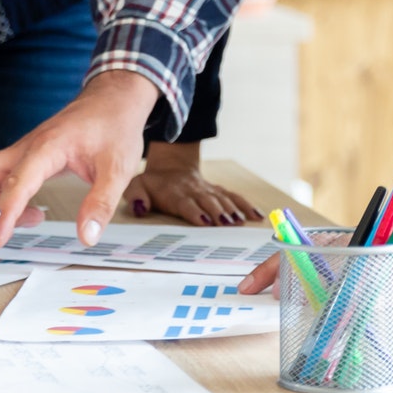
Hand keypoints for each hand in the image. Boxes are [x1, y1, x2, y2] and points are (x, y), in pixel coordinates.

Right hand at [0, 70, 158, 249]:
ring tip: (30, 219)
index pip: (16, 183)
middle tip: (6, 230)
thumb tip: (87, 235)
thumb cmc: (115, 125)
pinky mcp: (31, 152)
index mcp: (48, 146)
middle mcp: (30, 145)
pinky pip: (5, 174)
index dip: (5, 214)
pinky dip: (8, 195)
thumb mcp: (117, 169)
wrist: (115, 98)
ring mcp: (27, 148)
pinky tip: (31, 208)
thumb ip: (101, 204)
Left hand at [126, 141, 259, 225]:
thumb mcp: (137, 186)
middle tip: (227, 224)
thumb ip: (136, 196)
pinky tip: (257, 216)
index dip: (195, 212)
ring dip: (233, 210)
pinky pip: (234, 196)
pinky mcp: (218, 191)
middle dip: (217, 212)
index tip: (205, 221)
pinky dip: (246, 205)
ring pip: (223, 199)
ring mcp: (208, 190)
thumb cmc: (153, 184)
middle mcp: (194, 191)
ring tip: (241, 222)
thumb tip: (139, 208)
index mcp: (175, 193)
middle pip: (208, 202)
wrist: (171, 168)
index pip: (186, 203)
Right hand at [236, 213, 392, 301]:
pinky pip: (352, 283)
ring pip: (328, 271)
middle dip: (280, 277)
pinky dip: (332, 295)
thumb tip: (358, 308)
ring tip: (280, 305)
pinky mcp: (392, 271)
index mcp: (366, 246)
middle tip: (255, 297)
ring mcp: (377, 259)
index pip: (309, 253)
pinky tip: (327, 308)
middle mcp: (366, 249)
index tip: (253, 287)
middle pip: (311, 261)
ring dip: (304, 288)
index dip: (277, 269)